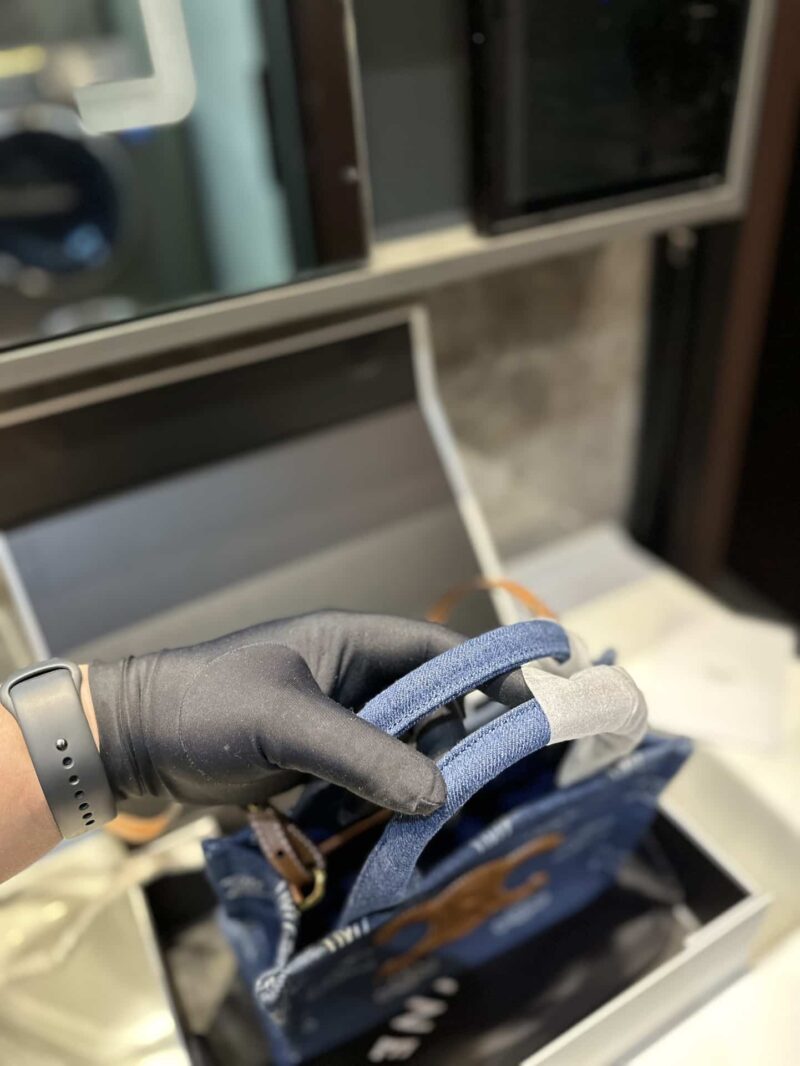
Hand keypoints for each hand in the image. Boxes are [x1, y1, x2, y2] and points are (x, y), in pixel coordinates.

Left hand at [88, 611, 491, 813]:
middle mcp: (352, 679)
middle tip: (493, 778)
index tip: (532, 705)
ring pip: (405, 747)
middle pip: (430, 703)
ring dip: (426, 776)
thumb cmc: (206, 708)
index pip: (437, 650)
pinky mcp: (318, 762)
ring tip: (452, 812)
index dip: (487, 674)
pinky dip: (393, 800)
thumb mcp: (285, 722)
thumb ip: (362, 754)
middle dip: (462, 737)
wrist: (136, 742)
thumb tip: (440, 794)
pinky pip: (373, 778)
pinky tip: (407, 830)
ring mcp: (336, 722)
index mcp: (350, 643)